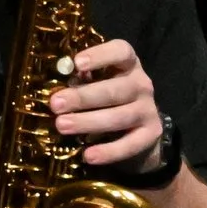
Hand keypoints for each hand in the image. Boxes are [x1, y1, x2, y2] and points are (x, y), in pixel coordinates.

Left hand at [48, 37, 165, 170]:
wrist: (140, 127)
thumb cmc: (109, 95)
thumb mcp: (100, 81)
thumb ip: (82, 79)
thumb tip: (55, 83)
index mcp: (128, 63)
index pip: (121, 51)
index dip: (100, 55)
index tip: (77, 63)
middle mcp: (142, 84)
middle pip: (114, 89)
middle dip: (82, 97)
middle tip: (55, 104)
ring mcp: (148, 109)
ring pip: (119, 117)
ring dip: (88, 122)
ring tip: (62, 126)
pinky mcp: (150, 134)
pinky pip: (129, 145)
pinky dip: (108, 151)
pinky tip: (88, 155)